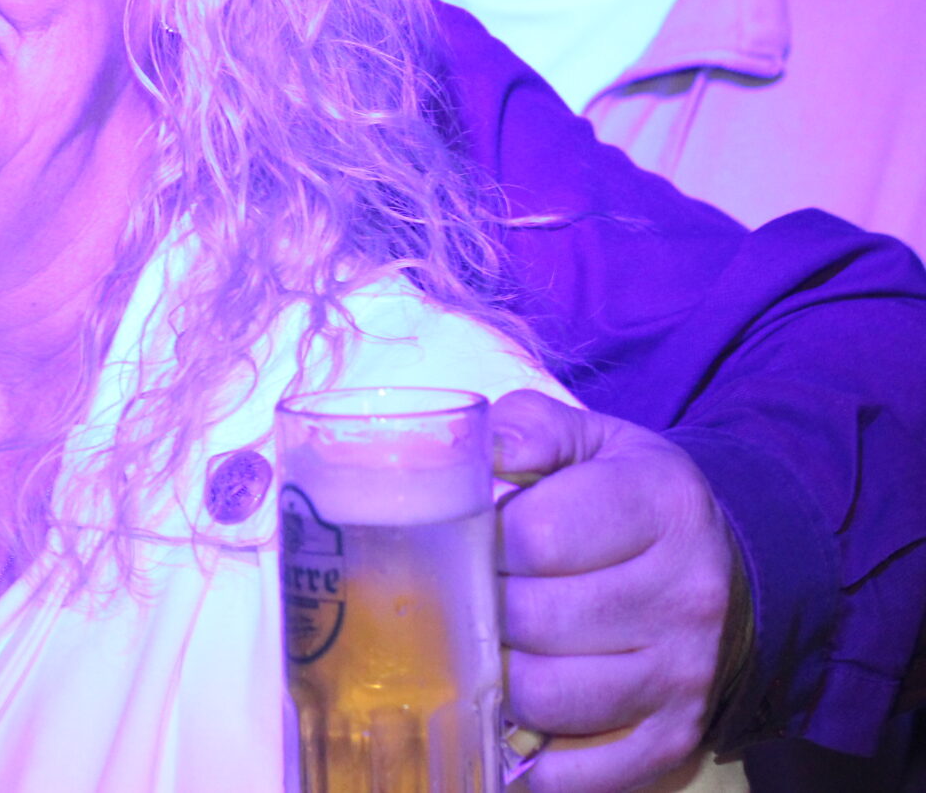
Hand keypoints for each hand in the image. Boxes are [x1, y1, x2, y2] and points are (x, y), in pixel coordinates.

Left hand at [492, 391, 739, 792]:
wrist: (726, 566)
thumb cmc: (630, 497)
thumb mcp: (593, 440)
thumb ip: (529, 429)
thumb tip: (484, 451)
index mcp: (661, 507)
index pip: (537, 534)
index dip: (479, 539)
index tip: (464, 538)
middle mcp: (684, 594)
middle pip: (535, 619)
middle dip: (478, 609)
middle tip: (461, 598)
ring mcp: (684, 673)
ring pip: (551, 696)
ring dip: (497, 679)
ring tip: (483, 650)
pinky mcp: (678, 735)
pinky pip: (595, 771)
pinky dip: (538, 766)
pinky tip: (503, 734)